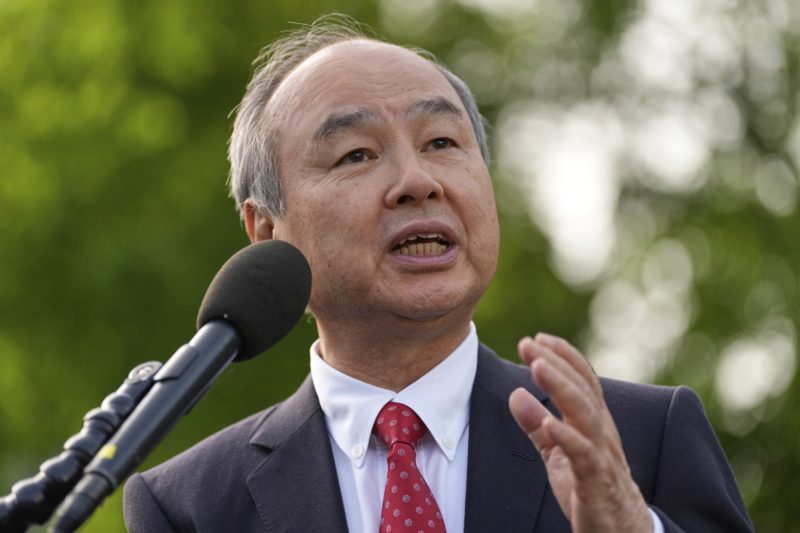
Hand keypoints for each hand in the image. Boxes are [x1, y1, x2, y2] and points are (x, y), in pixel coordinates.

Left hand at [508, 333, 651, 532]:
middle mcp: (602, 432)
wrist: (621, 531)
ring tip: (538, 367)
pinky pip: (584, 456)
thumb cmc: (590, 488)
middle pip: (582, 389)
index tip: (537, 337)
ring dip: (561, 388)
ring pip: (586, 414)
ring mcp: (602, 455)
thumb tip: (515, 394)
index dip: (562, 356)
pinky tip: (549, 423)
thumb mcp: (558, 453)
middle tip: (529, 343)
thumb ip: (537, 425)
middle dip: (556, 362)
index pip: (582, 380)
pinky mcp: (597, 482)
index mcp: (595, 422)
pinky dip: (568, 437)